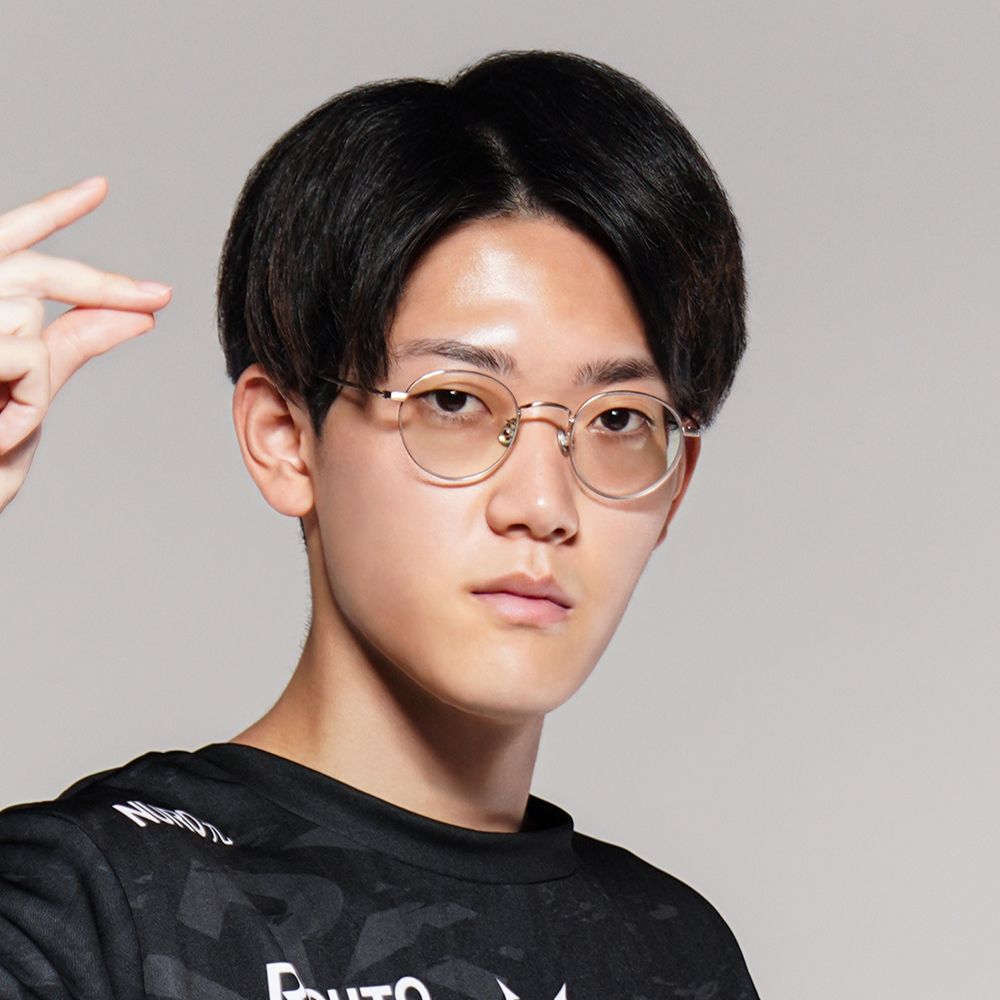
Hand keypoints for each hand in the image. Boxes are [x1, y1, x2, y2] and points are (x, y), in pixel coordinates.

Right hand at [0, 177, 171, 513]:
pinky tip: (3, 429)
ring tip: (2, 422)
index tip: (99, 186)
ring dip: (33, 382)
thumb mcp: (29, 390)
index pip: (11, 239)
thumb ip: (72, 345)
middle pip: (35, 271)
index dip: (54, 210)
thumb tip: (141, 316)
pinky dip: (26, 401)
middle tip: (159, 296)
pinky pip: (23, 356)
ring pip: (28, 322)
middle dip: (104, 285)